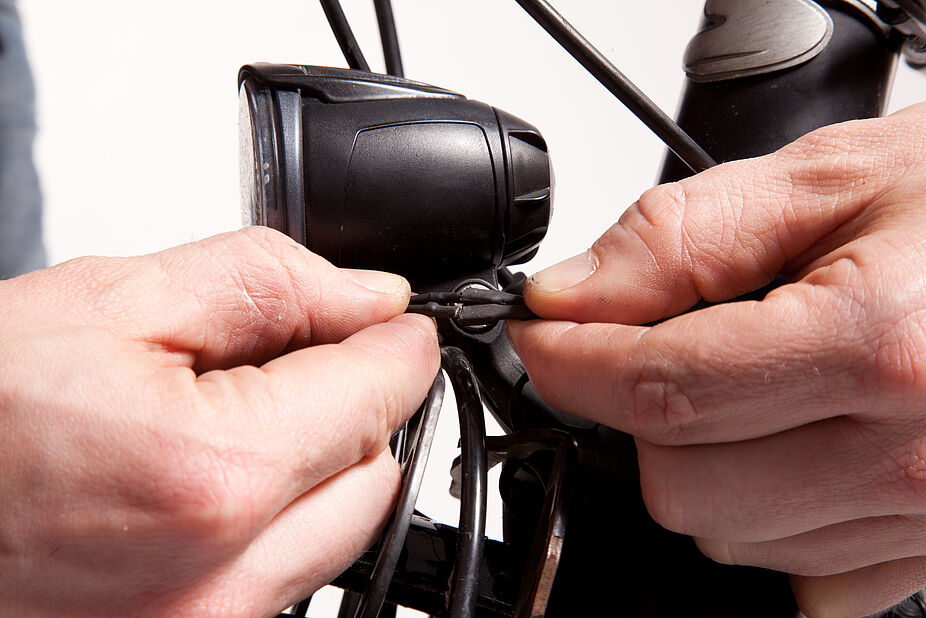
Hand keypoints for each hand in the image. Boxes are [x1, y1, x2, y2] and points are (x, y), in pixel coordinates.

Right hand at [0, 227, 438, 616]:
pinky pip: (287, 572)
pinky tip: (204, 475)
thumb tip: (368, 298)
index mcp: (214, 475)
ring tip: (226, 416)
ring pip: (340, 525)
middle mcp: (222, 579)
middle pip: (376, 466)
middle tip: (289, 359)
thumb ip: (265, 286)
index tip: (392, 321)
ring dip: (317, 460)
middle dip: (355, 400)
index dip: (395, 341)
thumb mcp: (112, 300)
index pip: (380, 393)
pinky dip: (274, 515)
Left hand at [508, 103, 925, 616]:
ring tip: (752, 378)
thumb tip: (570, 294)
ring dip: (702, 460)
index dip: (571, 363)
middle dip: (637, 414)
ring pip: (732, 536)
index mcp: (881, 344)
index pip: (661, 387)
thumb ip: (680, 239)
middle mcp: (915, 449)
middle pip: (683, 484)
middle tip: (654, 346)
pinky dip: (767, 512)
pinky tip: (795, 439)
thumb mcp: (830, 180)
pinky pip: (802, 577)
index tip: (541, 336)